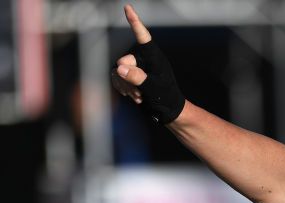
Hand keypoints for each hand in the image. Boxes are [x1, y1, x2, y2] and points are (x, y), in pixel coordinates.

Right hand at [111, 4, 185, 122]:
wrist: (168, 110)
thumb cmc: (166, 95)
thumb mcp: (154, 87)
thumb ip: (138, 77)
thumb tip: (120, 67)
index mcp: (153, 56)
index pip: (142, 36)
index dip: (135, 21)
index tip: (127, 7)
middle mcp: (143, 59)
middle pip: (124, 60)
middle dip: (128, 77)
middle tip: (139, 91)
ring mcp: (135, 68)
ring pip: (118, 71)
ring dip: (126, 86)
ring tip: (140, 96)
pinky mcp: (129, 77)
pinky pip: (116, 79)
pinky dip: (123, 89)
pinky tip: (135, 97)